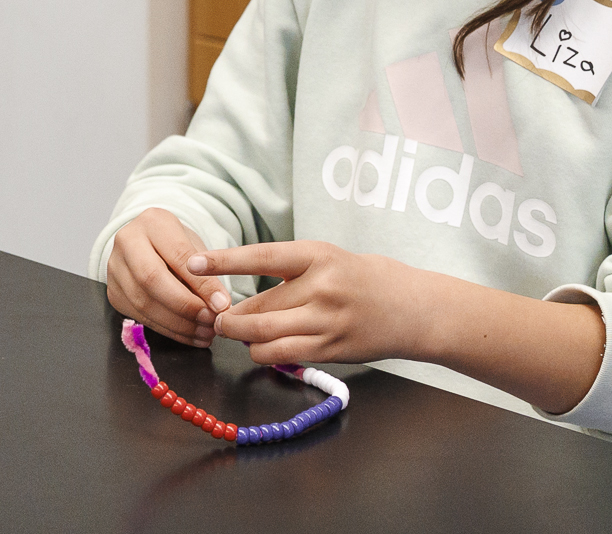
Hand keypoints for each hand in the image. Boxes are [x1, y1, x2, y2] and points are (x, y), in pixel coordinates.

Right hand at [105, 208, 232, 347]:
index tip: (221, 304)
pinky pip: (140, 317)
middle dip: (185, 305)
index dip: (201, 283)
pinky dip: (168, 330)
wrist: (149, 245)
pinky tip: (188, 335)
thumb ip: (207, 272)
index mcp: (152, 222)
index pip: (177, 254)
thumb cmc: (176, 246)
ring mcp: (114, 268)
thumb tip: (219, 305)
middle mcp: (126, 241)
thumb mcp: (195, 247)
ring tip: (204, 332)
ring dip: (178, 323)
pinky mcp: (113, 293)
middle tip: (210, 320)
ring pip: (143, 302)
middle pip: (152, 279)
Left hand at [191, 241, 417, 366]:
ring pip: (264, 335)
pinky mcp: (332, 350)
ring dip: (241, 336)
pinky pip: (283, 356)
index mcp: (320, 255)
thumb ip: (291, 276)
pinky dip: (263, 353)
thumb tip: (244, 298)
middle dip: (230, 314)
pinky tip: (260, 347)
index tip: (194, 262)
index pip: (262, 257)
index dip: (224, 261)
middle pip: (258, 305)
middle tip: (216, 315)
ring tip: (233, 331)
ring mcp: (328, 322)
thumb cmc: (368, 278)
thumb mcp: (331, 261)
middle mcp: (323, 287)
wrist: (417, 309)